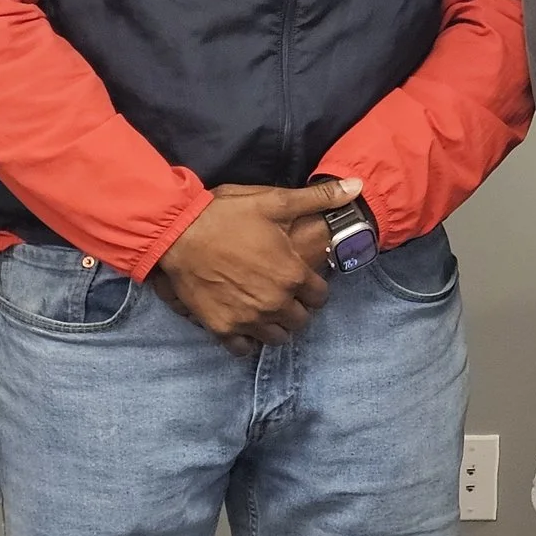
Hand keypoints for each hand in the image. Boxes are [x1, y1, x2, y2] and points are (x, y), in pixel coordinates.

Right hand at [152, 178, 356, 348]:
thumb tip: (357, 186)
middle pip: (300, 320)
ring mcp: (247, 318)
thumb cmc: (227, 215)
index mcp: (292, 275)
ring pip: (276, 337)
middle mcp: (274, 302)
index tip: (305, 281)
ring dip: (276, 326)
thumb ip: (318, 198)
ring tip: (268, 310)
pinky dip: (247, 340)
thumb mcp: (275, 201)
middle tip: (286, 295)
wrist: (177, 233)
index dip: (315, 289)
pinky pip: (243, 348)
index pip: (320, 297)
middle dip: (298, 308)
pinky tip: (245, 325)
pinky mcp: (220, 327)